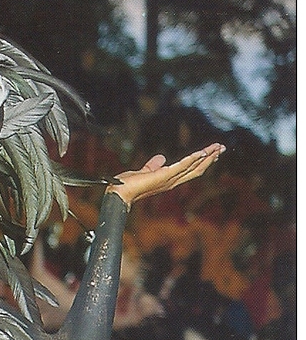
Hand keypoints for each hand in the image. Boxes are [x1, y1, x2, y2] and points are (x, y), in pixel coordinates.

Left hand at [108, 143, 224, 208]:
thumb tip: (161, 158)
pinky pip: (182, 166)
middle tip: (221, 148)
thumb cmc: (129, 184)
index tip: (210, 152)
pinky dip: (193, 159)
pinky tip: (202, 152)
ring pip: (193, 167)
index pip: (190, 170)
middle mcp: (172, 181)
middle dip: (209, 158)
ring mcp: (169, 179)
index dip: (201, 161)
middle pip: (196, 169)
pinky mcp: (164, 176)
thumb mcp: (145, 171)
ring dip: (206, 156)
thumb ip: (153, 166)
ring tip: (217, 147)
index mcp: (169, 180)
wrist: (119, 192)